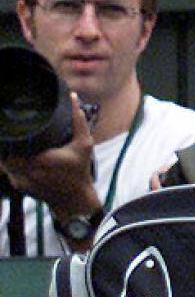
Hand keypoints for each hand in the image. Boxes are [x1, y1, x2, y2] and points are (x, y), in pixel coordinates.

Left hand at [0, 93, 98, 220]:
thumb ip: (78, 120)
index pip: (11, 145)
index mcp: (39, 159)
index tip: (8, 124)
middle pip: (3, 154)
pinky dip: (9, 163)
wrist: (74, 200)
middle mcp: (25, 171)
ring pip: (3, 163)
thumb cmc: (79, 171)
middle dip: (6, 142)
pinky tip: (17, 155)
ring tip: (12, 140)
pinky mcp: (18, 186)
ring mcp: (19, 180)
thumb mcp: (84, 144)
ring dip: (5, 153)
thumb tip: (73, 97)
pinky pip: (7, 170)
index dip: (7, 136)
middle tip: (10, 129)